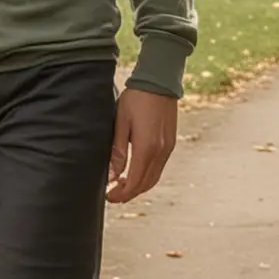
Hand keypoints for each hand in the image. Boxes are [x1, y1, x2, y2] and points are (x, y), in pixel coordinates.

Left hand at [108, 88, 178, 203]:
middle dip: (129, 194)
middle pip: (145, 184)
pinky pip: (159, 168)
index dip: (121, 194)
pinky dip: (147, 176)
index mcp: (146, 148)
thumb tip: (112, 175)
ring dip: (139, 186)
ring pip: (154, 178)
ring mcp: (168, 148)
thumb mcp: (121, 123)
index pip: (134, 182)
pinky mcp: (171, 143)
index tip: (108, 196)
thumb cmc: (136, 99)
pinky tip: (136, 171)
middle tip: (113, 196)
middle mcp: (161, 152)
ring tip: (122, 186)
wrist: (159, 82)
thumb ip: (117, 151)